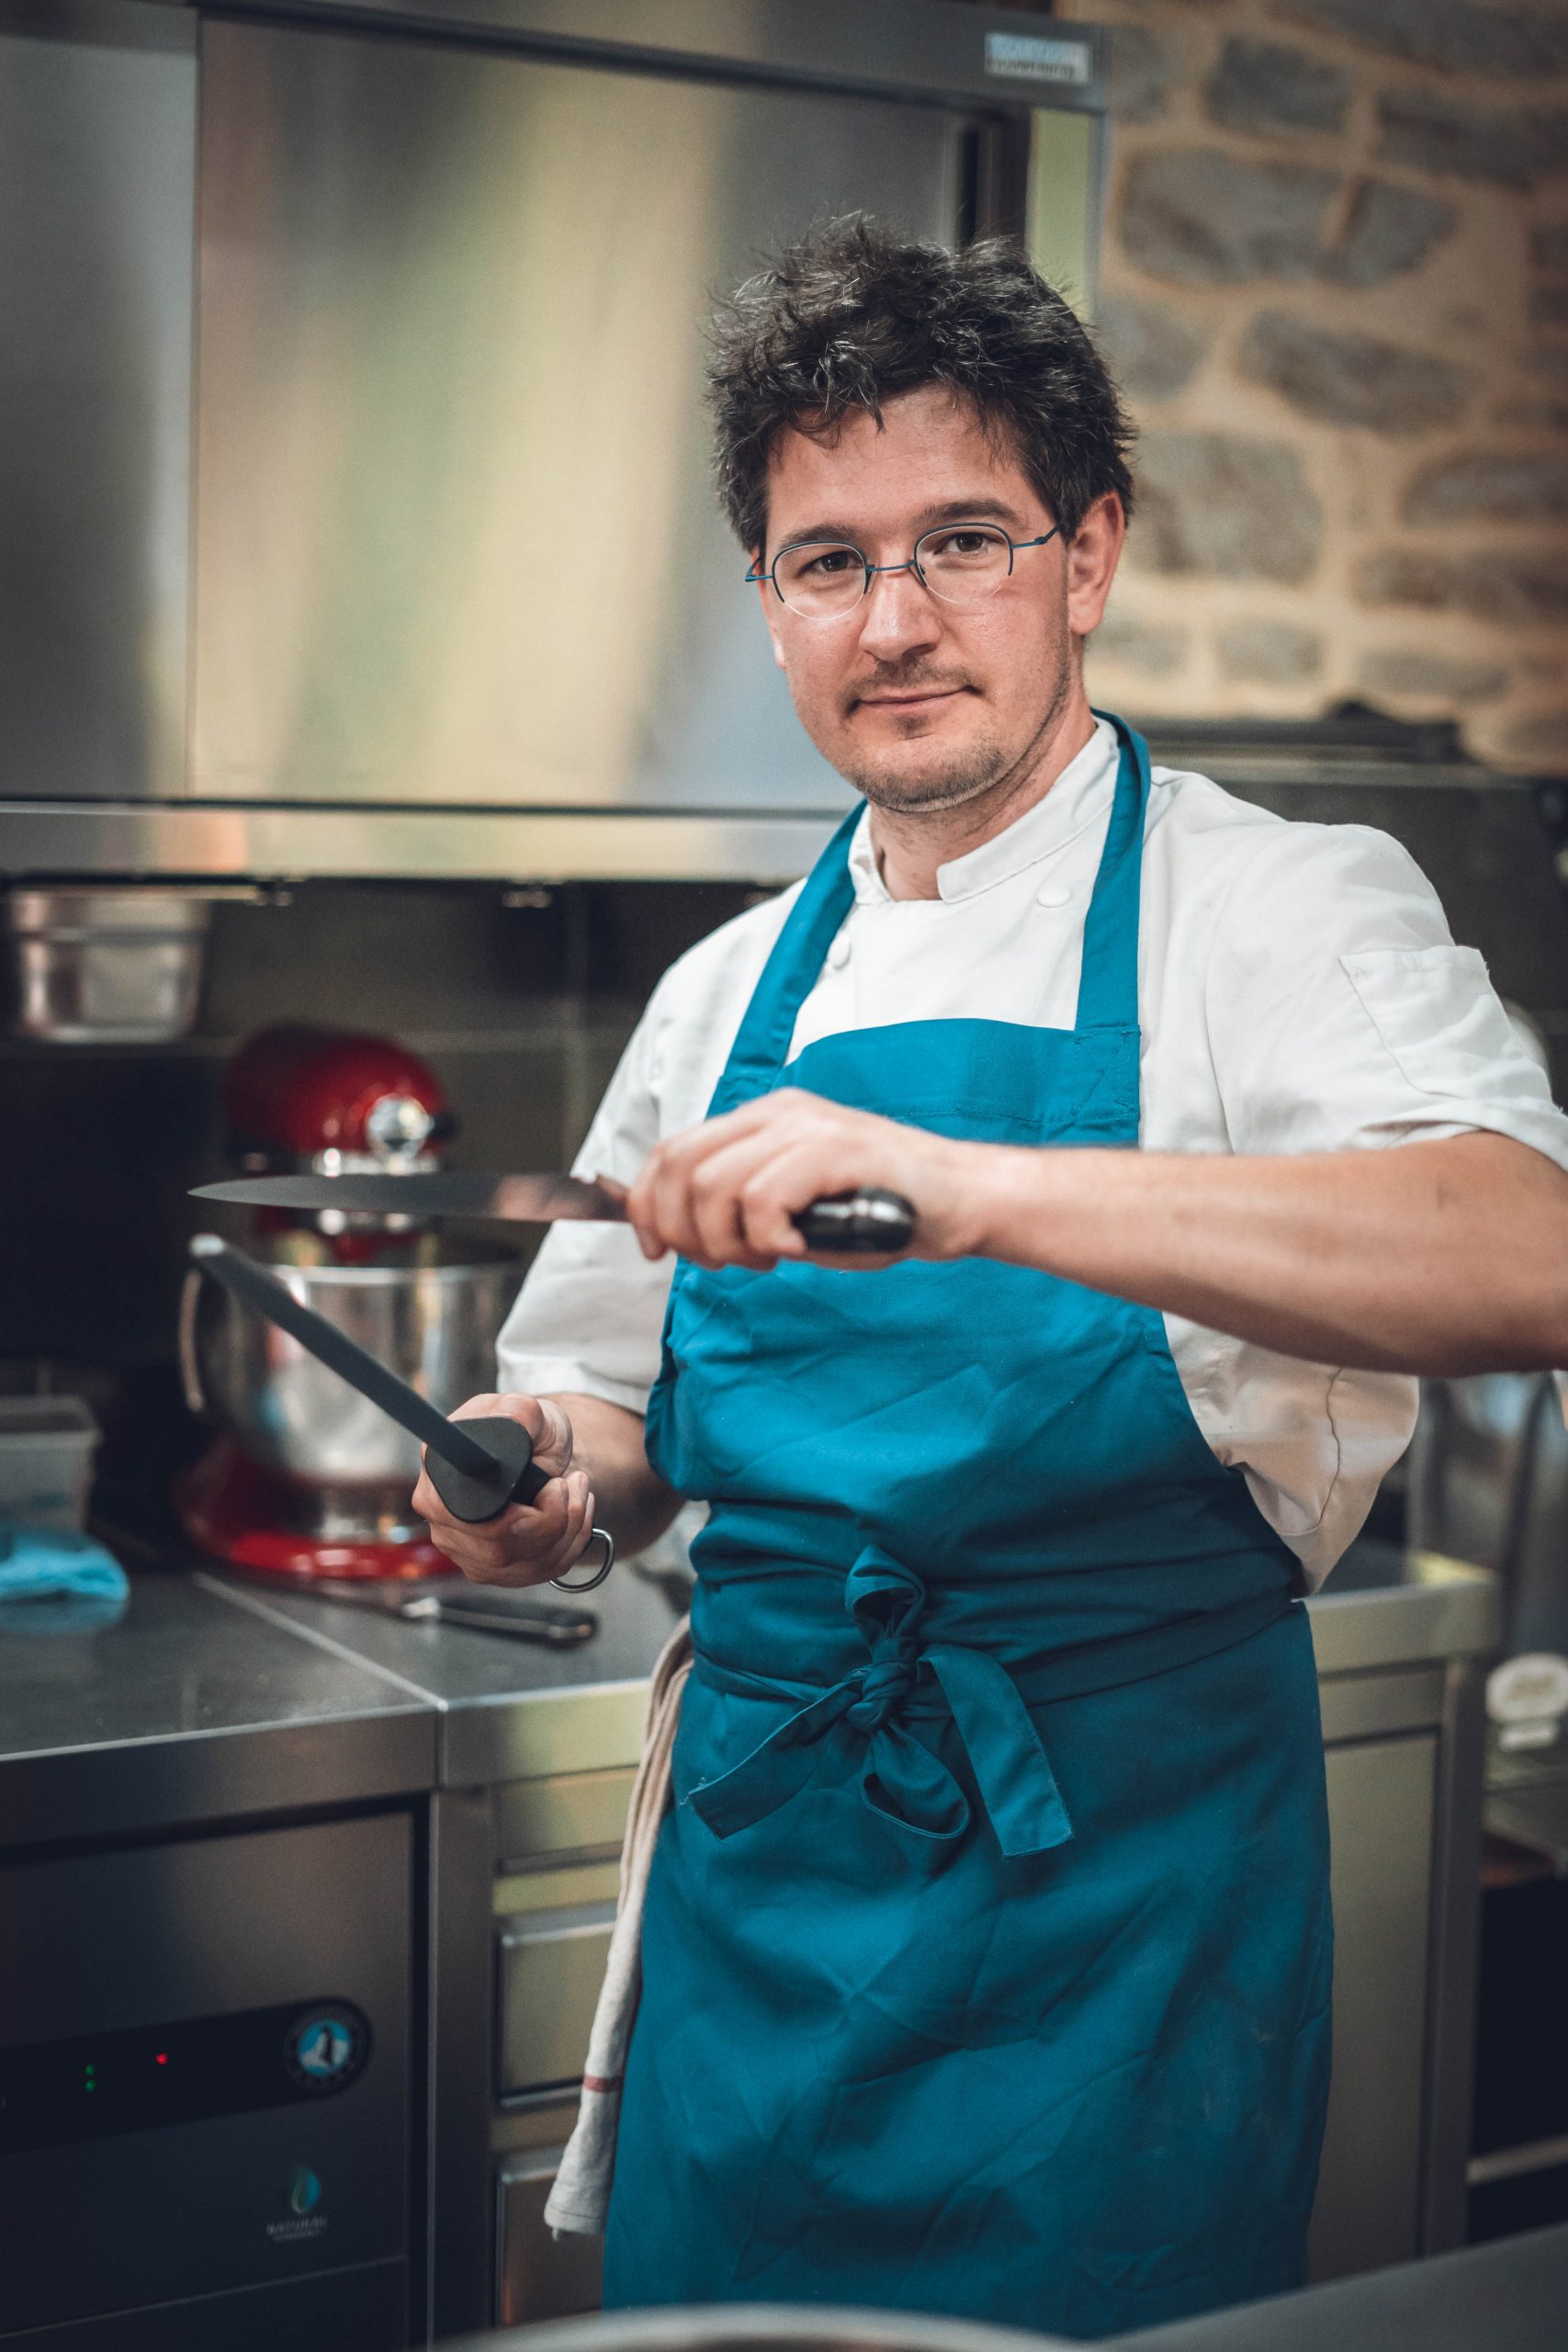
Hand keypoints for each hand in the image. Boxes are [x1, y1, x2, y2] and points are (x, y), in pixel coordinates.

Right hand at [412, 1392, 596, 1586]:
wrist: (536, 1448)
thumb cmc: (525, 1429)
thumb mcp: (528, 1409)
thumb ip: (521, 1412)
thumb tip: (514, 1423)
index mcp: (438, 1480)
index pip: (473, 1522)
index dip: (521, 1516)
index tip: (555, 1485)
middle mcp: (443, 1522)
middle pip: (501, 1551)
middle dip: (556, 1519)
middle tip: (572, 1482)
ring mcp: (466, 1551)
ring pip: (528, 1566)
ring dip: (570, 1528)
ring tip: (577, 1490)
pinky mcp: (493, 1570)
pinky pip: (542, 1571)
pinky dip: (572, 1543)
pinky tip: (574, 1514)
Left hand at [623, 1087, 983, 1269]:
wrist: (962, 1200)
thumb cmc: (885, 1210)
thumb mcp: (797, 1205)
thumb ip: (742, 1206)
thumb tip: (681, 1233)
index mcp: (766, 1119)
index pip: (673, 1150)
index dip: (649, 1203)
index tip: (657, 1249)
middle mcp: (780, 1112)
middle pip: (681, 1165)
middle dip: (683, 1228)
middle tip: (722, 1261)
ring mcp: (808, 1126)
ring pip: (714, 1185)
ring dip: (729, 1239)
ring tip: (770, 1255)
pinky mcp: (835, 1149)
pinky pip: (762, 1198)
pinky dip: (768, 1237)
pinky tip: (799, 1247)